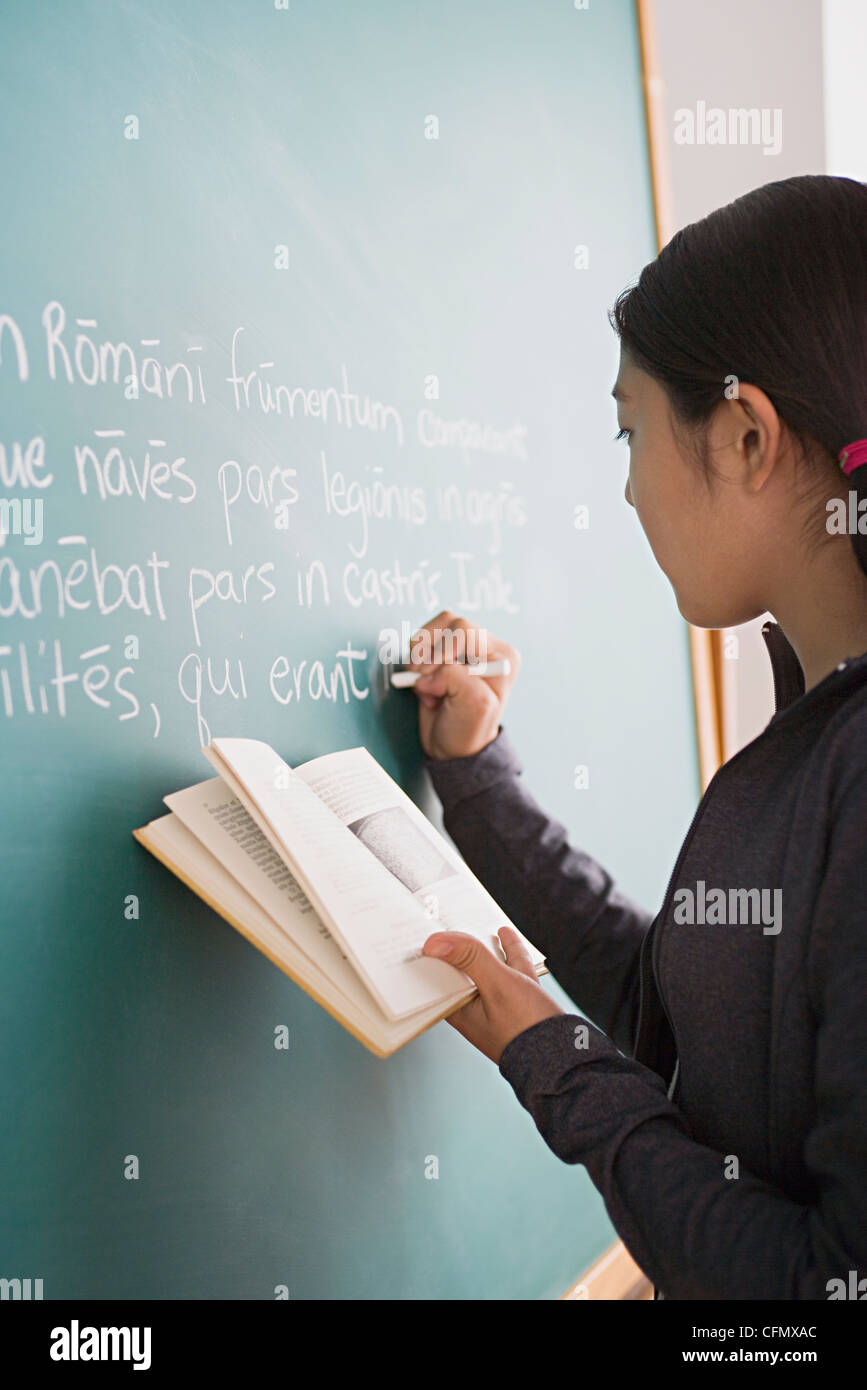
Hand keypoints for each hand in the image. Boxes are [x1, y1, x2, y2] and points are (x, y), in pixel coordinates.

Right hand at [408, 610, 520, 759]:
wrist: (451, 747)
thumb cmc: (468, 730)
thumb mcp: (475, 707)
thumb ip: (458, 680)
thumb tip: (432, 672)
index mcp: (503, 657)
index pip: (468, 632)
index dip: (443, 653)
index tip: (433, 682)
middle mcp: (486, 648)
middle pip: (450, 624)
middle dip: (430, 657)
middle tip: (425, 685)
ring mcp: (461, 648)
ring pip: (433, 629)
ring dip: (420, 658)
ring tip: (426, 687)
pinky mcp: (441, 651)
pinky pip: (420, 640)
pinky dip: (414, 661)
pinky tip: (424, 684)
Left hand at [422, 925, 563, 1063]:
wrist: (565, 1057)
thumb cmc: (526, 1026)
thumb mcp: (496, 985)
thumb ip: (469, 959)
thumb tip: (432, 942)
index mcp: (460, 1011)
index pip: (436, 977)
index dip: (429, 956)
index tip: (419, 933)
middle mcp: (476, 1008)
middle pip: (459, 969)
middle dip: (453, 947)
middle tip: (439, 921)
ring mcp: (500, 1003)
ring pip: (485, 966)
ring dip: (479, 946)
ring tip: (469, 922)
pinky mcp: (521, 999)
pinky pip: (509, 969)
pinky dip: (506, 951)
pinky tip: (505, 933)